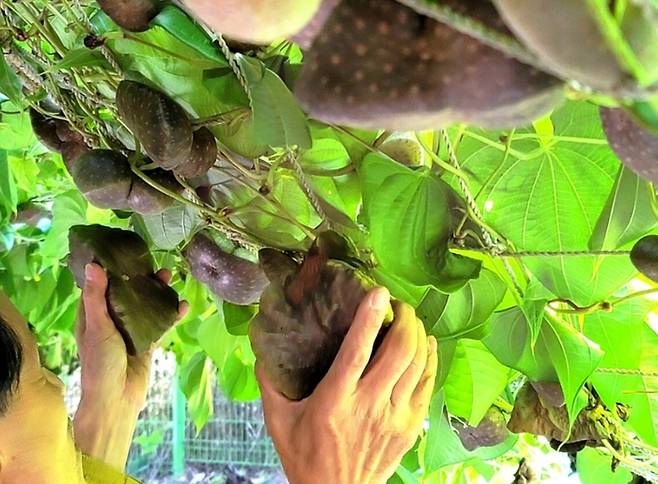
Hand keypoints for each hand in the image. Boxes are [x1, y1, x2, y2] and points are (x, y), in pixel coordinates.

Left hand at [73, 263, 186, 469]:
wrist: (117, 400)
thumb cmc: (100, 364)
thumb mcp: (97, 327)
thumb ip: (97, 297)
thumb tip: (93, 265)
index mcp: (92, 314)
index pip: (101, 284)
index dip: (111, 267)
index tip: (124, 250)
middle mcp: (111, 319)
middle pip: (127, 292)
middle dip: (141, 277)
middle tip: (155, 263)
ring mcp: (131, 330)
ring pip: (146, 305)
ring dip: (158, 292)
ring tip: (170, 278)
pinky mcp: (148, 341)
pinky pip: (161, 323)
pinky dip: (172, 314)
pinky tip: (184, 305)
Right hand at [256, 288, 437, 483]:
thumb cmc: (305, 456)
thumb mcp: (278, 420)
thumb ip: (270, 382)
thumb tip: (262, 347)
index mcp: (334, 401)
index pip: (356, 352)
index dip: (369, 319)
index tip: (378, 292)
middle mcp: (368, 405)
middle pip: (398, 352)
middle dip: (404, 320)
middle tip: (397, 305)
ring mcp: (394, 417)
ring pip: (417, 364)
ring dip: (418, 334)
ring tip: (410, 319)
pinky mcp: (410, 427)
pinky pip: (427, 385)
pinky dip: (430, 359)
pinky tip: (426, 344)